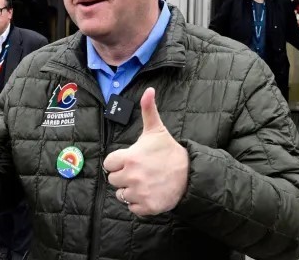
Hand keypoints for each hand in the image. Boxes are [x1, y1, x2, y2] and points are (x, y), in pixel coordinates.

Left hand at [104, 88, 188, 215]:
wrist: (190, 174)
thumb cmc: (169, 152)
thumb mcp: (156, 130)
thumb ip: (148, 110)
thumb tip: (149, 90)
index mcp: (129, 158)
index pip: (108, 164)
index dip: (117, 162)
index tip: (130, 160)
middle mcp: (132, 176)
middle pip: (113, 180)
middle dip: (123, 176)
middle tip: (138, 172)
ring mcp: (139, 193)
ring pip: (121, 195)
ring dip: (129, 190)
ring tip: (144, 182)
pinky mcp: (147, 207)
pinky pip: (132, 208)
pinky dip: (138, 203)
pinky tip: (148, 193)